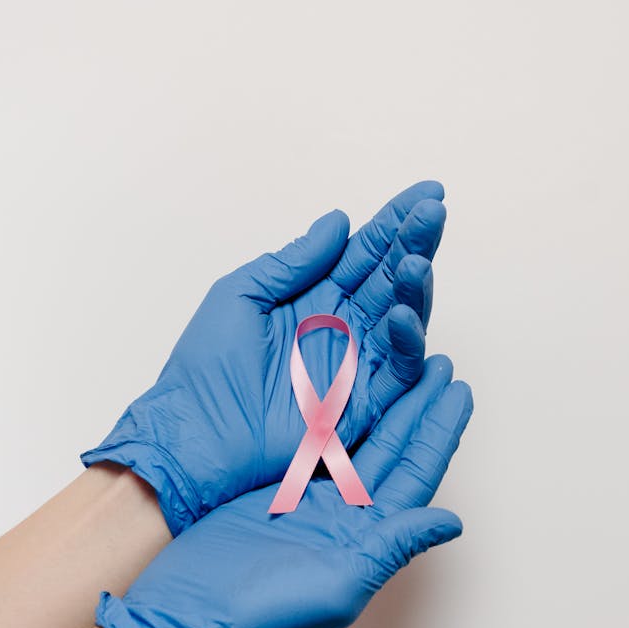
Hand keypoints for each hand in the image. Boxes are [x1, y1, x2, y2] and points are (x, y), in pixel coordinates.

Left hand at [82, 182, 446, 532]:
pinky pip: (396, 369)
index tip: (426, 192)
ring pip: (402, 316)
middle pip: (391, 275)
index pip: (365, 251)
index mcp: (314, 296)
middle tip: (434, 211)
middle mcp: (342, 325)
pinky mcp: (361, 404)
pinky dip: (406, 342)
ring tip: (417, 259)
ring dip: (415, 285)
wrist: (194, 434)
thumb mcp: (240, 295)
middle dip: (415, 241)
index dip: (395, 221)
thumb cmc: (205, 369)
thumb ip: (293, 261)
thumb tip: (339, 220)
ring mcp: (355, 362)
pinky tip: (403, 313)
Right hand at [96, 356, 472, 627]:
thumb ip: (394, 546)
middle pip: (394, 448)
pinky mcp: (277, 487)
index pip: (417, 474)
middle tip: (438, 363)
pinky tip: (345, 385)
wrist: (190, 611)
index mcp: (370, 538)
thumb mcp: (342, 583)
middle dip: (418, 405)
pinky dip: (336, 411)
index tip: (458, 390)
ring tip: (403, 365)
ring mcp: (313, 499)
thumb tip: (452, 522)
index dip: (440, 431)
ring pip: (360, 438)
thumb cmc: (264, 612)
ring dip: (383, 403)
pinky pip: (319, 438)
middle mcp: (347, 516)